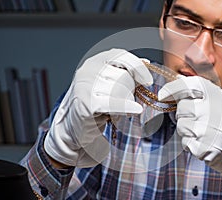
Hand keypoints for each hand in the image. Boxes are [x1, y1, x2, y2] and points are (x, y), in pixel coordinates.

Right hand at [44, 48, 152, 167]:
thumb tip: (146, 63)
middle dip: (130, 92)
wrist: (73, 125)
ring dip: (125, 103)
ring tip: (116, 110)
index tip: (148, 81)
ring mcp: (86, 85)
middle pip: (124, 76)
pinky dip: (127, 107)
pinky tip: (136, 110)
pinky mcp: (86, 103)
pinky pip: (114, 103)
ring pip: (121, 91)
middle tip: (124, 102)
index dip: (138, 67)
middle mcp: (89, 69)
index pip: (122, 55)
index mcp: (96, 61)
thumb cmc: (95, 102)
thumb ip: (126, 72)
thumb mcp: (109, 82)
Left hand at [158, 76, 221, 191]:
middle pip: (182, 107)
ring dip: (187, 129)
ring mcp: (209, 131)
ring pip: (181, 125)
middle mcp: (214, 112)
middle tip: (197, 119)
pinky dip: (190, 142)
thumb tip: (178, 78)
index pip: (190, 85)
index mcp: (219, 97)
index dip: (173, 88)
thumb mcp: (220, 101)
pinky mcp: (204, 148)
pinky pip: (185, 141)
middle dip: (184, 113)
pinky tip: (202, 142)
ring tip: (202, 131)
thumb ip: (200, 91)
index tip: (162, 95)